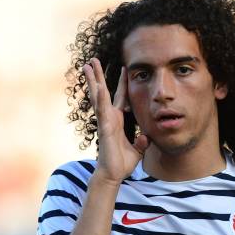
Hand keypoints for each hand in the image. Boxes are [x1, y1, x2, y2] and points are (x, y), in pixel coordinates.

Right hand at [83, 58, 149, 184]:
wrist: (113, 174)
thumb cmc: (122, 163)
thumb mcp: (138, 149)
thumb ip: (142, 141)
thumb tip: (146, 137)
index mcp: (118, 120)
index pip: (120, 97)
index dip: (121, 82)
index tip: (123, 67)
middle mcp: (109, 117)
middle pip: (103, 92)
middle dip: (99, 75)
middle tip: (93, 60)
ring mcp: (105, 121)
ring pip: (98, 96)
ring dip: (93, 80)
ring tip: (88, 65)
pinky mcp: (104, 127)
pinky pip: (102, 110)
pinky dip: (100, 98)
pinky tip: (98, 85)